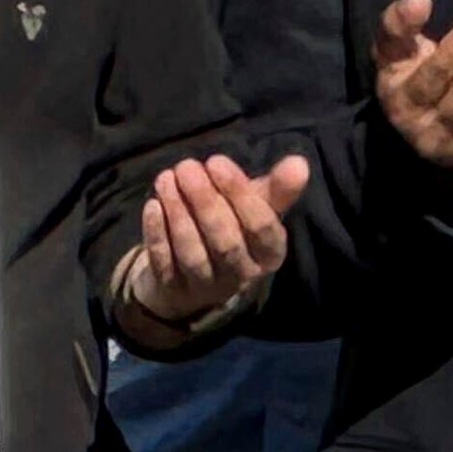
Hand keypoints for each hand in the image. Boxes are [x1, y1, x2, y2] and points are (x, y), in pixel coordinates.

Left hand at [114, 153, 310, 334]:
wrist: (194, 278)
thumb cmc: (233, 231)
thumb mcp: (258, 210)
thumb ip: (278, 188)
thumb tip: (299, 162)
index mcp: (271, 254)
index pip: (262, 227)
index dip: (239, 194)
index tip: (217, 162)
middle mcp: (242, 275)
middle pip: (226, 242)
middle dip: (205, 201)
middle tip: (187, 166)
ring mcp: (206, 285)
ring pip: (193, 252)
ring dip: (178, 213)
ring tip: (167, 178)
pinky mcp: (173, 289)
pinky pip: (165, 262)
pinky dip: (158, 233)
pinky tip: (153, 205)